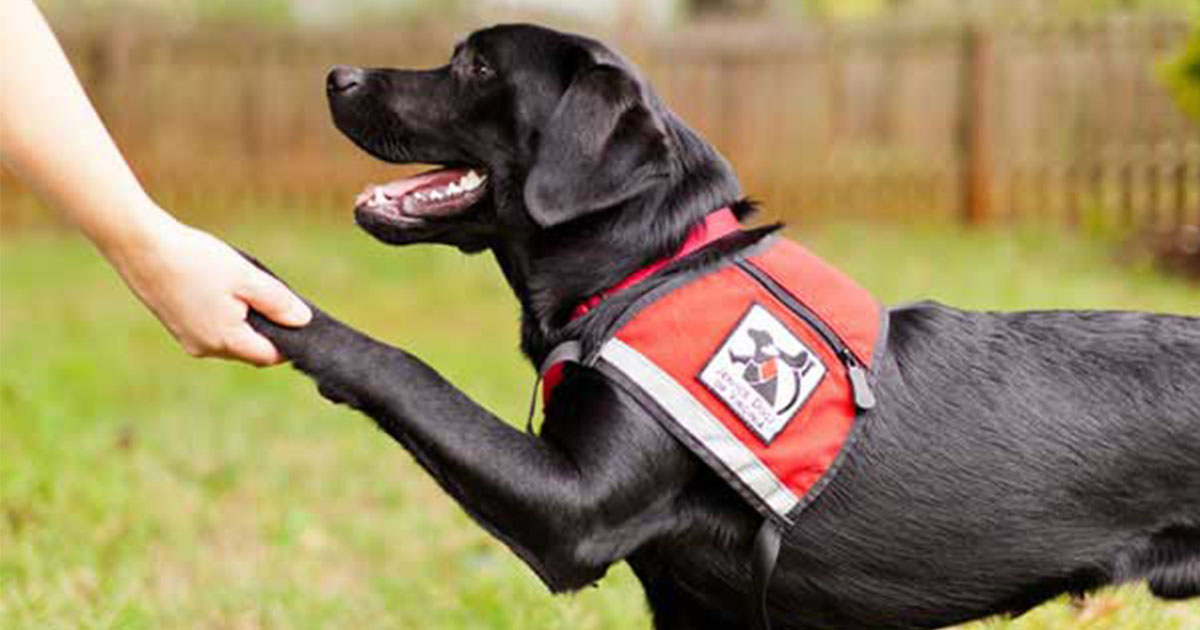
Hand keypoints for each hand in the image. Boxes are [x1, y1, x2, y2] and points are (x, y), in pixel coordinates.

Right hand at [106, 212, 311, 365]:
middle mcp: (205, 349)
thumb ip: (278, 303)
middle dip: (265, 329)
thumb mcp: (247, 278)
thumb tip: (303, 321)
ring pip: (231, 339)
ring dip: (244, 321)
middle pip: (250, 350)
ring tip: (240, 287)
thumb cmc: (196, 261)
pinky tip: (218, 288)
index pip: (270, 356)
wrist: (142, 248)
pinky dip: (224, 316)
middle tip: (266, 294)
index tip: (292, 315)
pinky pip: (211, 329)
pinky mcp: (178, 327)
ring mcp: (188, 340)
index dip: (288, 340)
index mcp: (226, 341)